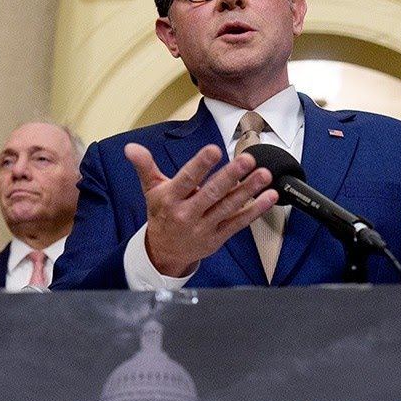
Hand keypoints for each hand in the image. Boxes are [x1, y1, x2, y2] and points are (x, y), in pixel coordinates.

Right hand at [126, 142, 275, 276]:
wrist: (164, 252)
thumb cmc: (161, 215)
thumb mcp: (151, 190)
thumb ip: (145, 166)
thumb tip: (131, 147)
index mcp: (170, 199)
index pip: (186, 179)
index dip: (200, 165)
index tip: (213, 150)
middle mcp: (188, 214)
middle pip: (211, 193)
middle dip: (231, 176)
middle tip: (247, 161)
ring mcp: (205, 227)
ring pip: (229, 207)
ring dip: (248, 190)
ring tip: (264, 175)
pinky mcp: (219, 237)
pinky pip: (239, 222)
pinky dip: (256, 209)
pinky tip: (269, 197)